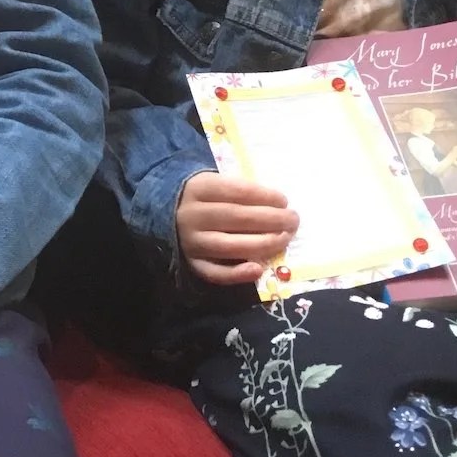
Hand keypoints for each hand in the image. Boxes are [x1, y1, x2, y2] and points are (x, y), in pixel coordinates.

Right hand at [176, 173, 298, 285]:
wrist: (162, 213)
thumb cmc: (200, 197)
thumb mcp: (212, 182)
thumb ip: (238, 191)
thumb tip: (277, 205)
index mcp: (198, 188)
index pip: (238, 192)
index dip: (265, 196)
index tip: (284, 200)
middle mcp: (193, 215)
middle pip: (238, 218)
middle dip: (272, 220)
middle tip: (294, 220)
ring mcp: (191, 241)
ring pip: (231, 246)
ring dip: (263, 244)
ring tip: (285, 239)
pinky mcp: (190, 263)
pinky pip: (215, 273)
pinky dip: (238, 274)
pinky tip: (258, 269)